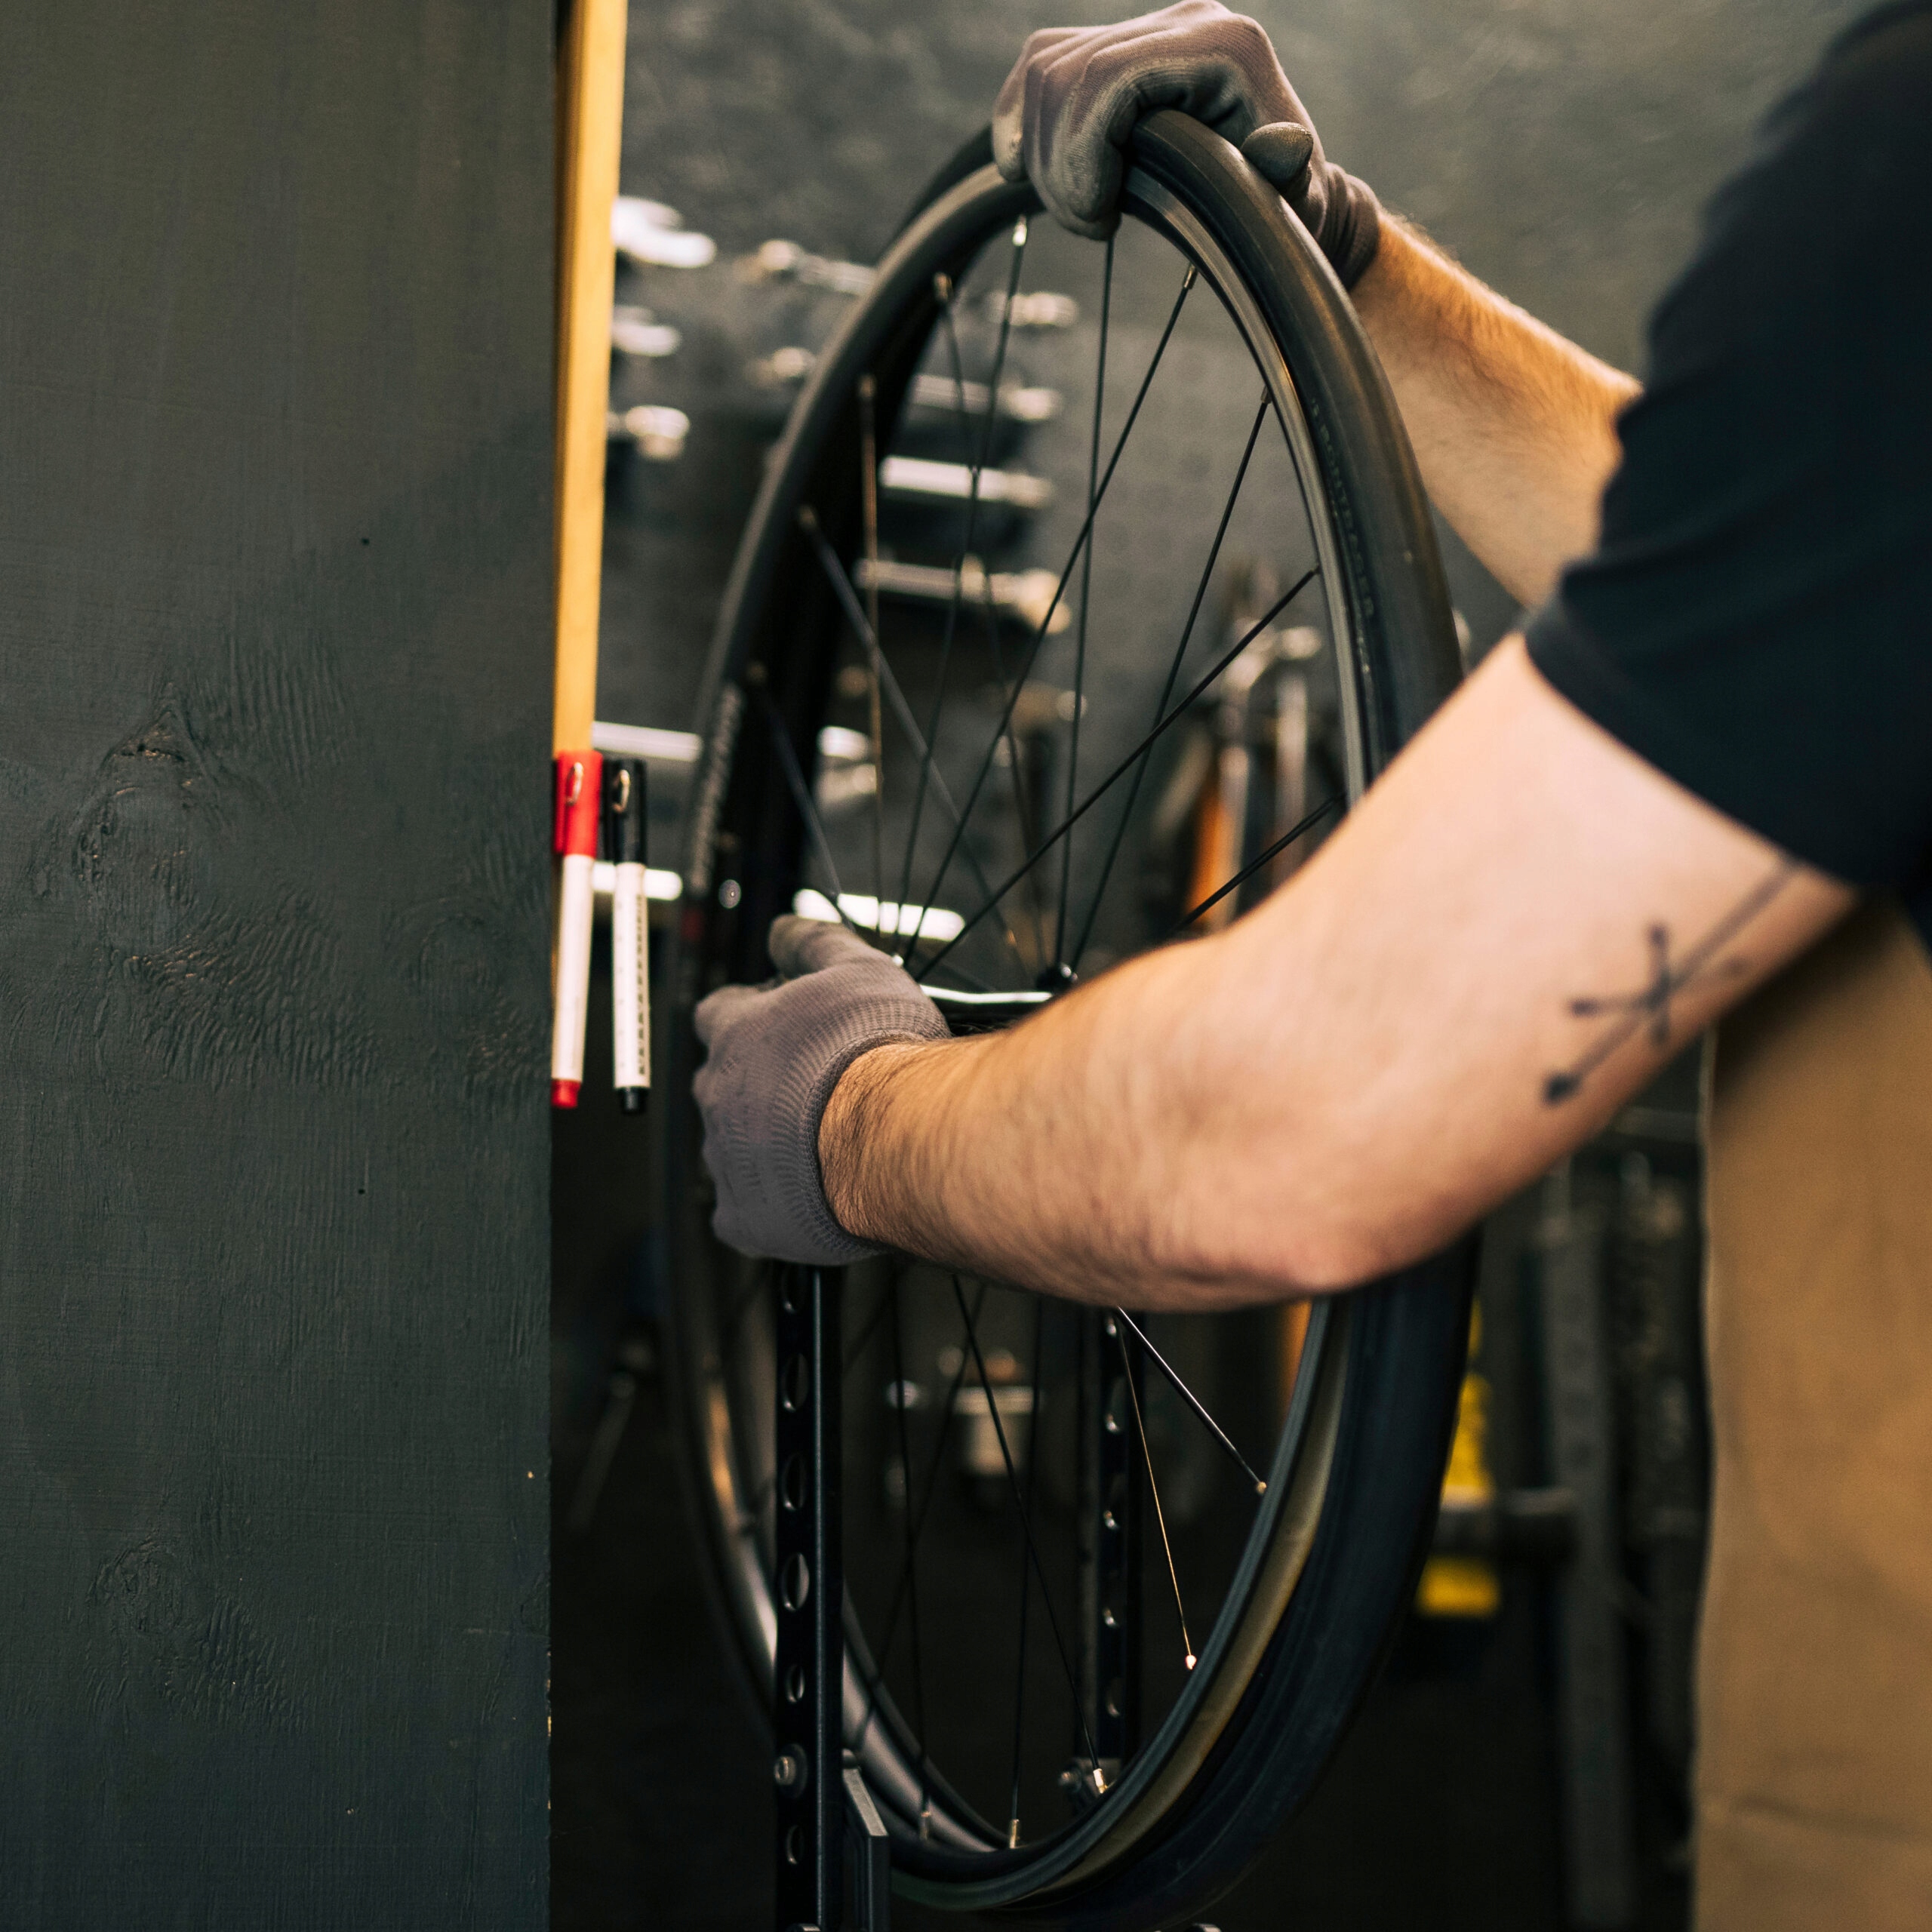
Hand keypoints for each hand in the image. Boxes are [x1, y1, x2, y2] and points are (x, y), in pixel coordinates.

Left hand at [693, 915, 950, 1264]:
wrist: (895, 1136)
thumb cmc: (877, 1051)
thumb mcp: (855, 967)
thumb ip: (811, 941)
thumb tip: (780, 927)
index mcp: (735, 1032)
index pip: (717, 1014)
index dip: (748, 1018)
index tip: (781, 1027)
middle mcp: (717, 1092)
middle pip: (720, 1083)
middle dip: (756, 1086)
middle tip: (811, 1092)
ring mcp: (724, 1157)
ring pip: (730, 1147)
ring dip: (763, 1145)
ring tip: (819, 1147)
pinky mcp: (742, 1216)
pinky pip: (741, 1212)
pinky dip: (767, 1206)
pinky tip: (806, 1198)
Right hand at [992, 0, 1380, 285]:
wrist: (1282, 190)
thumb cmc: (1293, 208)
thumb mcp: (1303, 205)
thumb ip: (1292, 180)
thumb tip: (1287, 146)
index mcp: (1225, 46)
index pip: (1109, 76)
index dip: (1081, 151)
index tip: (1099, 216)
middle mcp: (1184, 22)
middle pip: (1065, 74)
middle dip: (1059, 163)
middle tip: (1090, 222)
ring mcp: (1145, 30)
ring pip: (1043, 71)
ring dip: (1042, 155)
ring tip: (1082, 208)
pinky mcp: (1111, 50)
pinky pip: (1038, 66)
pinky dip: (1022, 123)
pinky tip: (1029, 172)